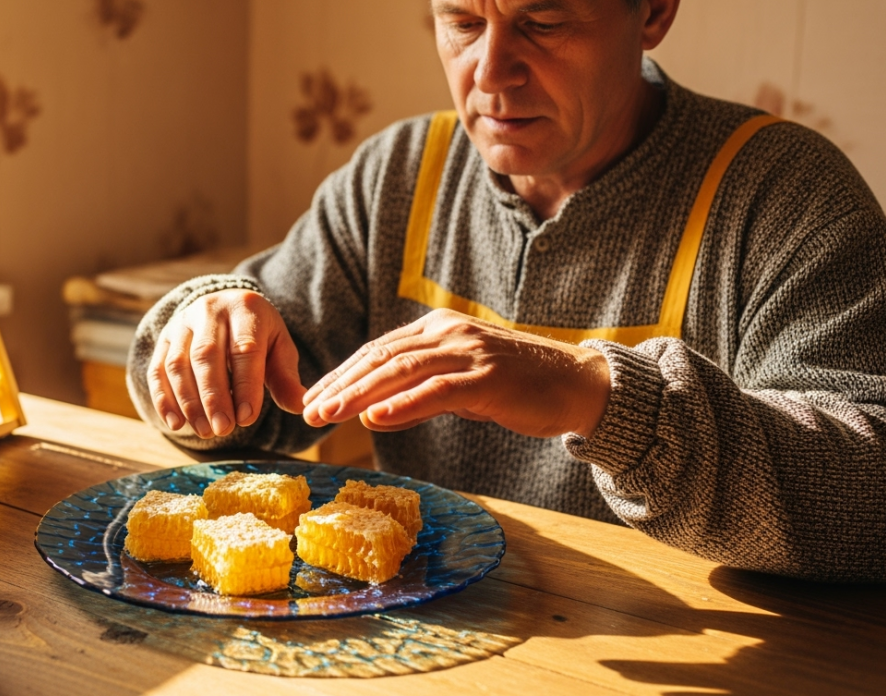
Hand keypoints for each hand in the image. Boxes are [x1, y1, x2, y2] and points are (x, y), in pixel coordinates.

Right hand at [148, 289, 306, 437]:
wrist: (224, 305)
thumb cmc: (256, 333)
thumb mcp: (278, 347)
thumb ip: (285, 376)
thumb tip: (298, 406)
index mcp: (244, 309)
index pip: (244, 348)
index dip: (245, 384)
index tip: (247, 418)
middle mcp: (209, 311)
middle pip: (206, 355)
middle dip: (214, 396)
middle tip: (223, 429)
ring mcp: (181, 323)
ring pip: (177, 364)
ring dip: (189, 402)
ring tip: (205, 431)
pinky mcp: (163, 339)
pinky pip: (157, 370)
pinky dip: (164, 399)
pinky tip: (176, 423)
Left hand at [302, 309, 610, 437]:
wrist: (578, 384)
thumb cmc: (517, 387)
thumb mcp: (459, 388)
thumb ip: (419, 395)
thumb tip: (374, 414)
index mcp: (437, 330)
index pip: (377, 351)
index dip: (340, 374)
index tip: (310, 398)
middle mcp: (448, 333)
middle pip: (380, 358)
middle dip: (340, 385)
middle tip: (307, 410)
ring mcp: (469, 353)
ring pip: (401, 371)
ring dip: (359, 394)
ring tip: (328, 413)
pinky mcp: (488, 378)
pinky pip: (438, 391)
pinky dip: (403, 405)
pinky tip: (375, 419)